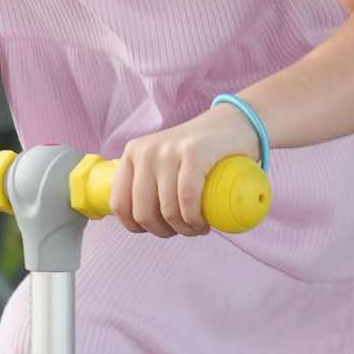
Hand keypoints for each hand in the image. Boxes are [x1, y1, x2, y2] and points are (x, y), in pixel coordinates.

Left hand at [110, 102, 260, 237]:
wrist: (234, 122)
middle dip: (163, 231)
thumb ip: (146, 181)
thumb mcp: (162, 161)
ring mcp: (169, 150)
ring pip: (167, 210)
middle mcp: (145, 151)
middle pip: (143, 213)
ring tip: (197, 227)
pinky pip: (186, 198)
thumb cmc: (198, 152)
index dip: (136, 227)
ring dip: (184, 229)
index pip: (119, 203)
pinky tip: (203, 223)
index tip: (159, 227)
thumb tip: (135, 220)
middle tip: (183, 229)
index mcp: (132, 154)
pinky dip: (194, 219)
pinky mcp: (194, 153)